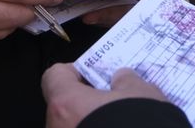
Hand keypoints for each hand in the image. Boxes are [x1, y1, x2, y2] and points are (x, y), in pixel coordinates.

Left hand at [42, 63, 169, 127]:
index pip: (54, 76)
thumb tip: (121, 78)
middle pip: (63, 107)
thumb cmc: (139, 125)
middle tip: (111, 103)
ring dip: (90, 126)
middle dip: (85, 104)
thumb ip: (125, 80)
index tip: (94, 75)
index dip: (75, 72)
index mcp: (65, 104)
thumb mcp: (140, 93)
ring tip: (119, 125)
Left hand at [82, 0, 156, 25]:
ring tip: (86, 15)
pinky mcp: (105, 5)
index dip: (137, 8)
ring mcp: (120, 3)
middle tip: (95, 15)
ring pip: (113, 16)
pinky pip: (99, 12)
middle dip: (112, 15)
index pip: (146, 0)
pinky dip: (91, 12)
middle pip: (128, 12)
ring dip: (99, 16)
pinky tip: (81, 11)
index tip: (123, 9)